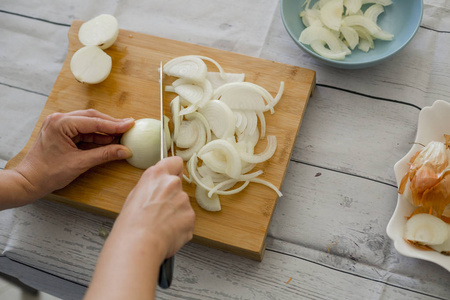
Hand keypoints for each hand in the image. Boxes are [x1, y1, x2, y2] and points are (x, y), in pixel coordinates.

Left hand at [15, 109, 134, 199]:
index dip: (114, 124)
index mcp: (61, 123)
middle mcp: (59, 119)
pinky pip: (83, 130)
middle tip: (129, 127)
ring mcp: (59, 125)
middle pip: (92, 117)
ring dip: (104, 130)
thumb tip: (124, 151)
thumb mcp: (80, 163)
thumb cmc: (48, 173)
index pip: (94, 121)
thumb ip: (104, 155)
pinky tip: (108, 140)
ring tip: (121, 134)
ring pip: (88, 123)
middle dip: (111, 124)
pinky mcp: (62, 132)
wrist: (29, 181)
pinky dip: (96, 135)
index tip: (130, 124)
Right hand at [84, 156, 194, 299]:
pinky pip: (187, 220)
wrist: (138, 244)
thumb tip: (157, 191)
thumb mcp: (134, 196)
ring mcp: (184, 200)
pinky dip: (180, 227)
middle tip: (159, 211)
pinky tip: (167, 233)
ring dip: (176, 213)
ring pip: (182, 205)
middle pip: (178, 187)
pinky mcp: (191, 216)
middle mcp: (172, 183)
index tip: (173, 176)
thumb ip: (151, 187)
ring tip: (160, 226)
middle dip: (172, 197)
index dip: (174, 170)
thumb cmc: (131, 224)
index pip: (175, 162)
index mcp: (156, 175)